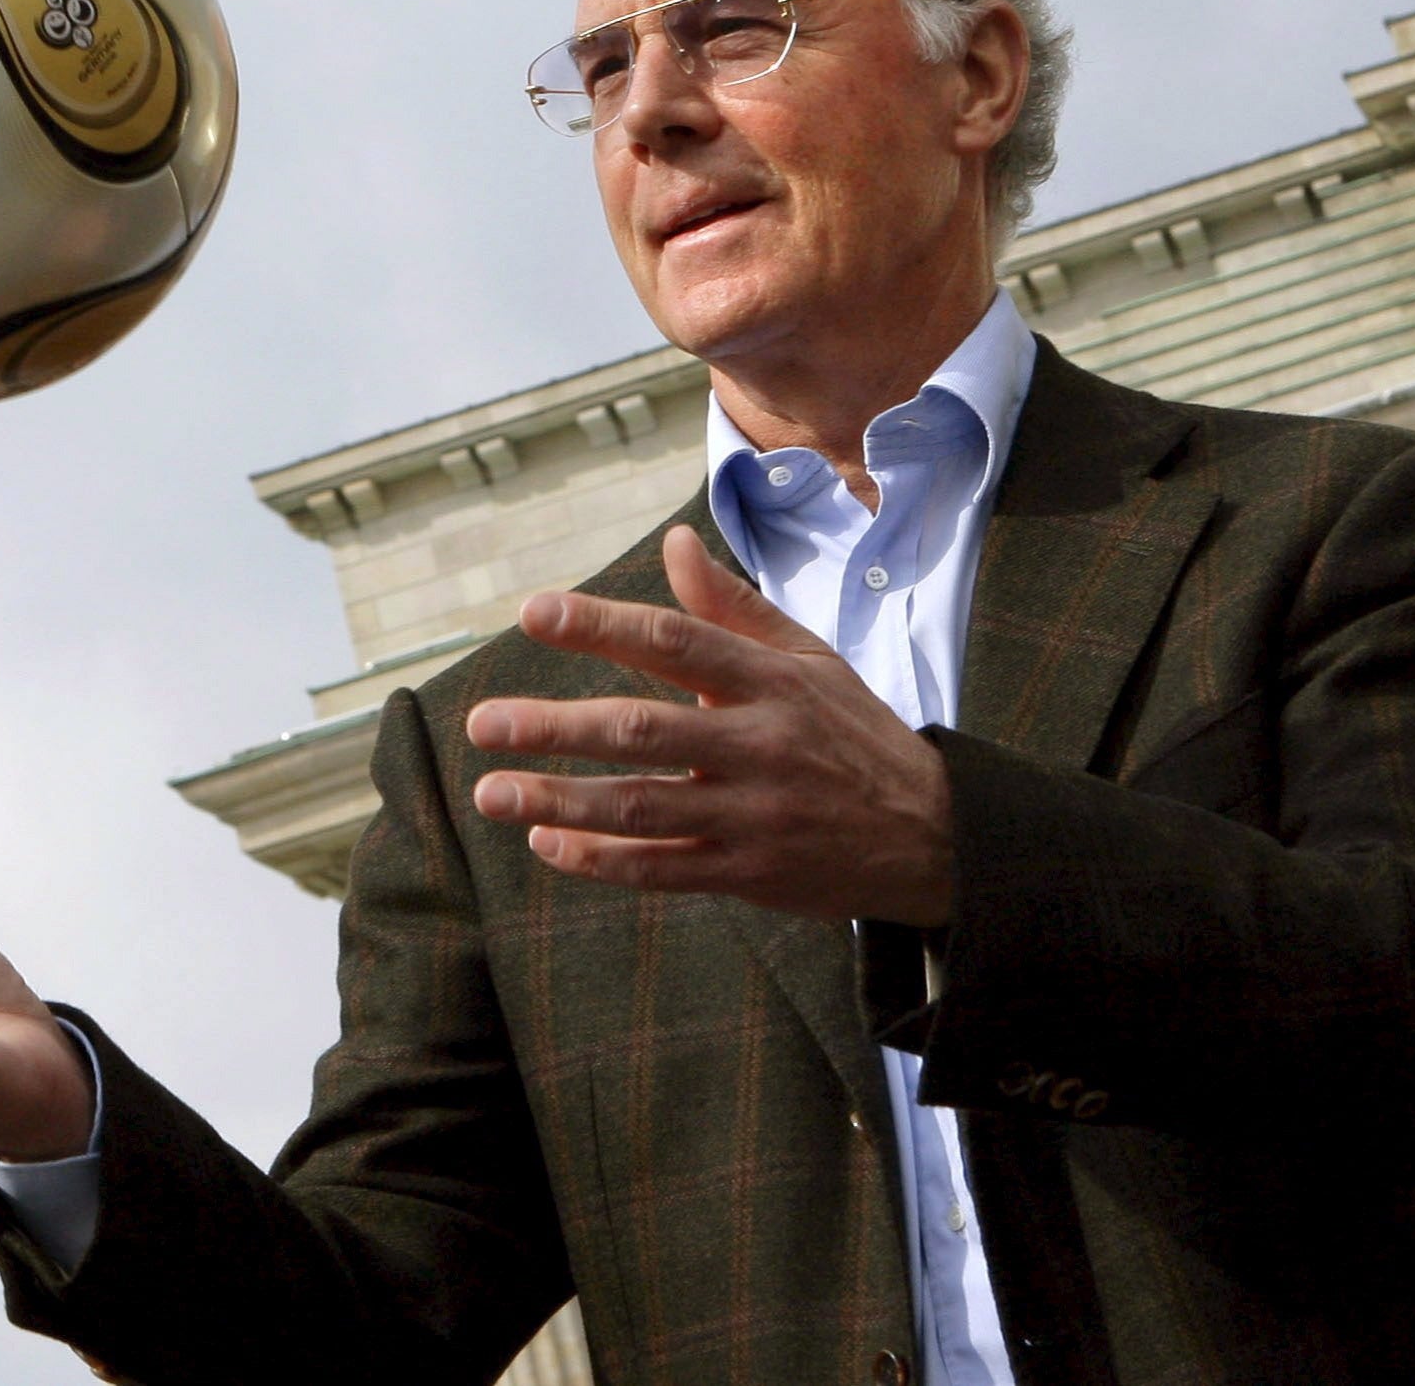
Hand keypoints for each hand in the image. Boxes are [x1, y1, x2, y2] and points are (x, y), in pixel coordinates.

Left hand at [466, 524, 955, 925]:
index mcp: (772, 680)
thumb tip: (674, 542)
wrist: (931, 835)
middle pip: (643, 730)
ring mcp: (753, 814)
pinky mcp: (749, 873)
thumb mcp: (808, 658)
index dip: (600, 625)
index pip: (675, 641)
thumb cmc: (854, 733)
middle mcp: (760, 744)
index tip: (533, 613)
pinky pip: (662, 869)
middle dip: (556, 727)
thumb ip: (732, 606)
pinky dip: (601, 860)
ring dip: (560, 801)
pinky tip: (547, 845)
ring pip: (643, 807)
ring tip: (493, 793)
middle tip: (483, 722)